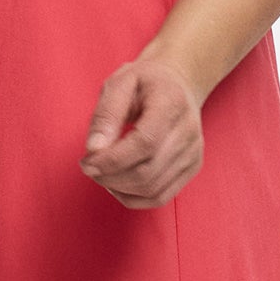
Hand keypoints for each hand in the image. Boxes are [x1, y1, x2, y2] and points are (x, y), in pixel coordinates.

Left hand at [80, 53, 204, 210]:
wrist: (178, 83)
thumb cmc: (144, 82)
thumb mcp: (119, 83)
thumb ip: (105, 115)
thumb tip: (94, 150)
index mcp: (171, 103)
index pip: (145, 143)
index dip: (112, 160)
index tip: (86, 161)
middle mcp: (188, 131)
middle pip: (147, 172)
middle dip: (110, 176)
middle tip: (88, 166)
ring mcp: (193, 153)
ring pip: (152, 189)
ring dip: (118, 188)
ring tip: (100, 172)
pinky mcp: (191, 168)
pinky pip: (160, 197)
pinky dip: (133, 198)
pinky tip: (116, 184)